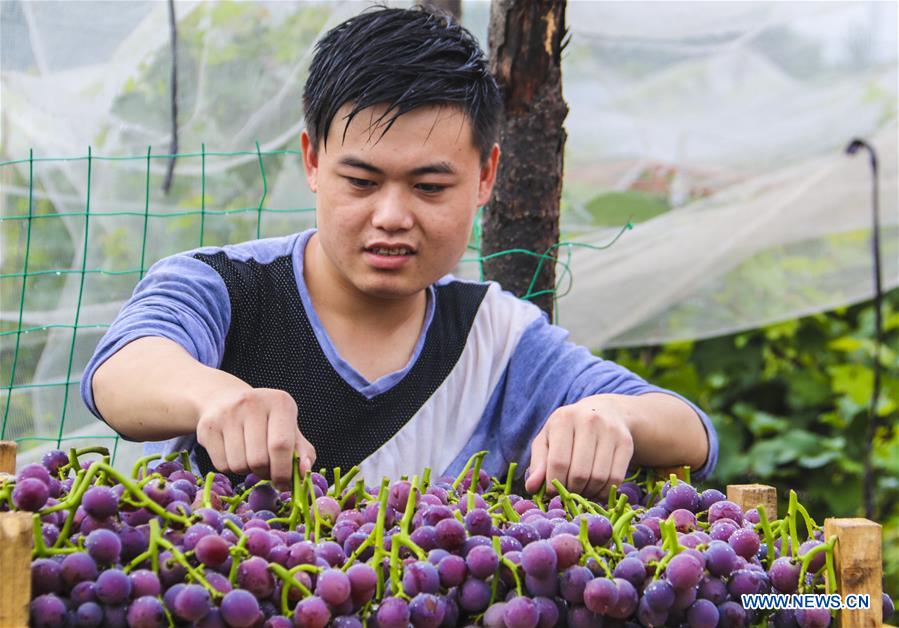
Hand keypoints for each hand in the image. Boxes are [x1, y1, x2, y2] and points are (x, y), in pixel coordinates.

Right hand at [195, 387, 315, 489]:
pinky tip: (235, 453)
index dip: (284, 472)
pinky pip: (222, 465)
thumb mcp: (290, 429)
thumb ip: (302, 452)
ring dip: (247, 471)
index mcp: (280, 402)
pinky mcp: (207, 426)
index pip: (281, 446)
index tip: (285, 484)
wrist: (226, 400)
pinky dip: (231, 468)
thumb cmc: (266, 421)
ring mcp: (227, 413)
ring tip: (250, 457)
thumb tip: (305, 471)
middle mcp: (252, 402)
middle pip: (259, 460)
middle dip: (265, 474)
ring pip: (239, 465)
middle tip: (267, 470)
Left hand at [524, 395, 633, 498]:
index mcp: (564, 419)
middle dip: (571, 490)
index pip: (558, 462)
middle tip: (568, 492)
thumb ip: (538, 462)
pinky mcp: (626, 443)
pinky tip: (596, 489)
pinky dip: (605, 492)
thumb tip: (531, 487)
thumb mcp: (547, 439)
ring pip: (599, 478)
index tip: (552, 492)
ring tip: (581, 491)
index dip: (553, 484)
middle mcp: (589, 421)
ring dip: (588, 493)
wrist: (604, 411)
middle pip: (580, 473)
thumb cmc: (567, 429)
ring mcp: (610, 431)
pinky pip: (616, 478)